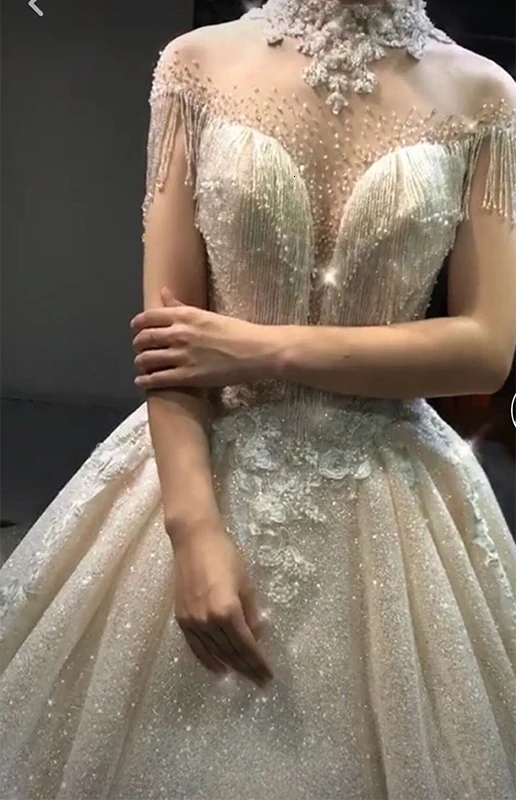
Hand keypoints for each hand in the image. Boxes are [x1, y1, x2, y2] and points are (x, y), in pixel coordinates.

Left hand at [131, 288, 274, 388]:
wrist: (256, 352)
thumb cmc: (237, 332)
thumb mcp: (207, 314)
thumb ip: (181, 306)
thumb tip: (163, 292)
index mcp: (185, 315)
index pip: (149, 316)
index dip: (138, 323)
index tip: (136, 327)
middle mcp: (179, 333)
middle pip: (145, 338)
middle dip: (138, 344)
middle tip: (139, 348)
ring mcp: (182, 356)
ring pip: (147, 359)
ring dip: (140, 362)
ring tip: (141, 365)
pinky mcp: (187, 376)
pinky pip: (157, 379)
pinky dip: (145, 380)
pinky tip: (141, 381)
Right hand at [172, 526, 272, 686]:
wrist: (193, 540)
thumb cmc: (225, 555)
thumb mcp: (246, 583)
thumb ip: (251, 613)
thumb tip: (256, 637)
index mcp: (228, 611)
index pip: (246, 645)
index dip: (258, 662)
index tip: (268, 675)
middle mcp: (209, 621)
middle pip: (231, 652)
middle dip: (247, 668)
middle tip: (259, 681)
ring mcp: (193, 621)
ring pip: (214, 652)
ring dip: (230, 666)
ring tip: (243, 676)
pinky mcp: (182, 618)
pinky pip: (196, 646)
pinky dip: (207, 659)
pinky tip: (217, 667)